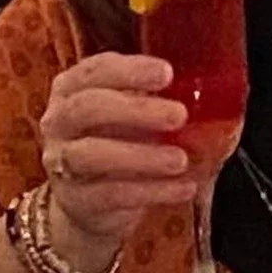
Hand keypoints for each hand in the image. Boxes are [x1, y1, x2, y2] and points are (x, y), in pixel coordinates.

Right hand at [39, 51, 209, 270]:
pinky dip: (152, 191)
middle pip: (87, 108)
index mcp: (72, 89)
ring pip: (93, 154)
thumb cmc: (117, 141)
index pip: (95, 70)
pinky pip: (111, 194)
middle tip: (178, 115)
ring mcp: (61, 163)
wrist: (89, 202)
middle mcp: (59, 122)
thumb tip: (212, 95)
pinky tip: (184, 187)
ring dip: (142, 156)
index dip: (130, 70)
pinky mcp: (77, 200)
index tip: (167, 73)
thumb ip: (156, 98)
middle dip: (135, 109)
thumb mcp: (132, 113)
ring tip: (181, 159)